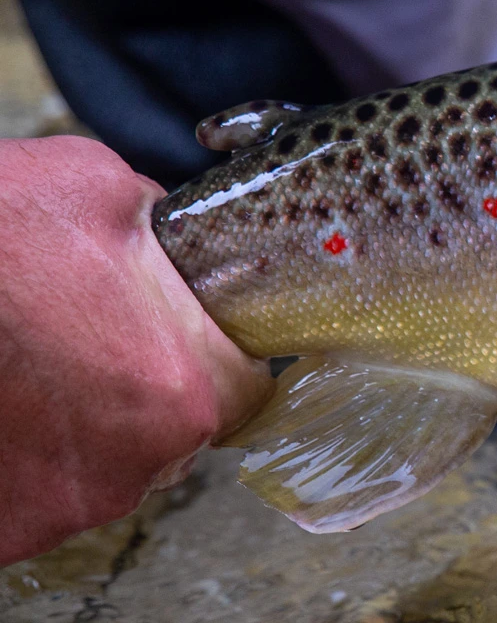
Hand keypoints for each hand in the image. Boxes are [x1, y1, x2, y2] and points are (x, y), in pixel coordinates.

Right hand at [0, 136, 270, 564]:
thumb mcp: (102, 191)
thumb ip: (161, 239)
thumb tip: (174, 247)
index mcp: (185, 386)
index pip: (245, 390)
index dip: (216, 357)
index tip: (185, 341)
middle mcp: (139, 463)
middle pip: (173, 435)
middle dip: (140, 394)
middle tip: (85, 349)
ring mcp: (68, 506)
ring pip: (104, 468)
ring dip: (77, 432)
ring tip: (31, 375)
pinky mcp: (10, 533)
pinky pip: (36, 499)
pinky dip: (19, 465)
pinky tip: (5, 412)